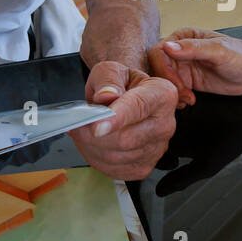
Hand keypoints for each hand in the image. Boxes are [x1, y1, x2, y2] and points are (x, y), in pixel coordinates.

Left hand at [69, 60, 176, 180]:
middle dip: (93, 135)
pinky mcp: (145, 166)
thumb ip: (108, 80)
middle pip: (126, 139)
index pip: (139, 108)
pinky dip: (97, 159)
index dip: (117, 118)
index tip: (97, 127)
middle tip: (76, 124)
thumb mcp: (111, 70)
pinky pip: (115, 170)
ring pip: (116, 157)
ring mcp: (158, 148)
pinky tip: (94, 144)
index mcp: (162, 94)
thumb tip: (106, 96)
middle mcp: (165, 124)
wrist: (126, 98)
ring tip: (84, 132)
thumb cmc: (121, 84)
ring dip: (92, 147)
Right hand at [147, 27, 241, 106]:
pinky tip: (188, 102)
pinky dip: (176, 99)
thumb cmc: (241, 56)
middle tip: (183, 95)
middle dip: (168, 84)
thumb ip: (194, 48)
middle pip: (158, 69)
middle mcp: (179, 50)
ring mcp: (182, 67)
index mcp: (183, 36)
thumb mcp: (219, 50)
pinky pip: (172, 90)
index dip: (163, 69)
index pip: (159, 51)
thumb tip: (169, 46)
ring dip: (172, 93)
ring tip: (188, 100)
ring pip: (164, 81)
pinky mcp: (187, 81)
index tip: (176, 82)